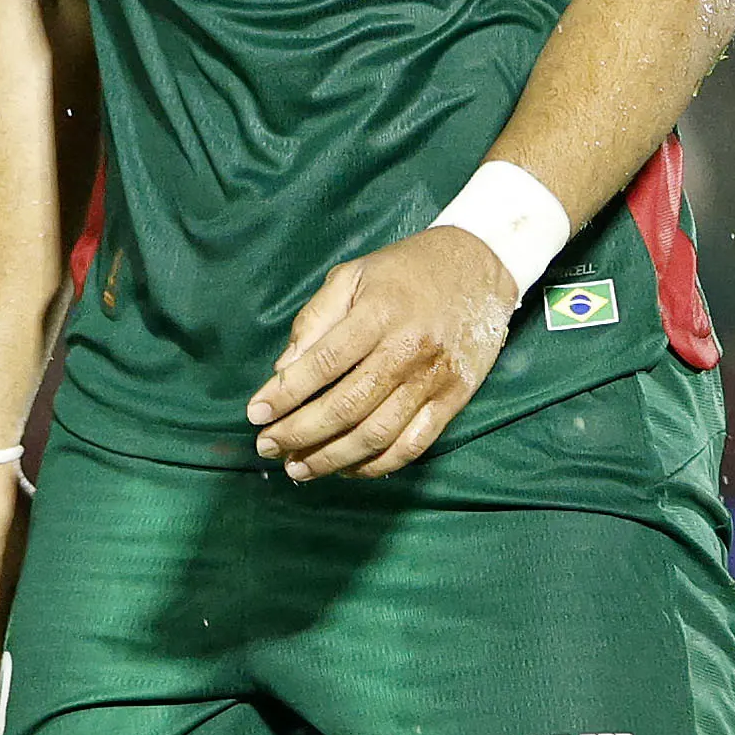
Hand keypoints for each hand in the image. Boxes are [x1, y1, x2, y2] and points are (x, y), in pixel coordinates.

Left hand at [246, 225, 515, 481]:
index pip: (323, 364)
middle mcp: (408, 350)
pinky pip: (413, 444)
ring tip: (298, 468)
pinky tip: (348, 469)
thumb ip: (316, 320)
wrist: (480, 266)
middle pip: (347, 406)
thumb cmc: (406, 270)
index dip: (285, 393)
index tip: (255, 414)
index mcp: (379, 314)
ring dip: (332, 458)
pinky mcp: (453, 399)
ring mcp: (434, 379)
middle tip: (267, 447)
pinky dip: (378, 465)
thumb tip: (284, 369)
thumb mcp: (353, 276)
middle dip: (300, 434)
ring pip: (377, 434)